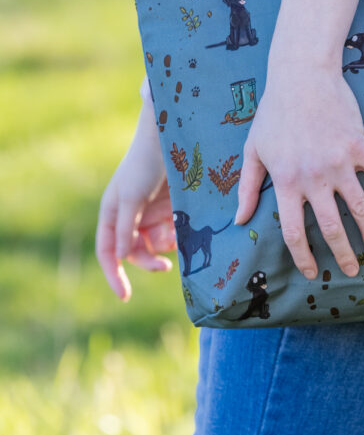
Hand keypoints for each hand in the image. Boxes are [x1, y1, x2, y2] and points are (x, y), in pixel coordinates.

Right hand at [96, 105, 176, 300]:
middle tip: (165, 267)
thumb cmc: (145, 164)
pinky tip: (183, 230)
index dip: (114, 275)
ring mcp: (151, 214)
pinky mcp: (172, 210)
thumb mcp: (132, 196)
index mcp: (112, 214)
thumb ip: (126, 227)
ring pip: (156, 246)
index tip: (125, 296)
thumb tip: (121, 257)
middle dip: (148, 262)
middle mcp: (130, 217)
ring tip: (177, 237)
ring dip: (166, 248)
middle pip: (135, 253)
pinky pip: (173, 233)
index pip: (108, 252)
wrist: (171, 138)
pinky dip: (178, 237)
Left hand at [234, 59, 363, 279]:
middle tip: (352, 270)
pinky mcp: (359, 147)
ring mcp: (339, 163)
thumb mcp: (253, 150)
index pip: (295, 232)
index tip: (313, 272)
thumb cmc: (273, 112)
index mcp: (286, 182)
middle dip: (343, 255)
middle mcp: (314, 178)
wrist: (301, 75)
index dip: (304, 257)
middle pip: (332, 228)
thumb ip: (247, 187)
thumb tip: (239, 219)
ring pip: (360, 209)